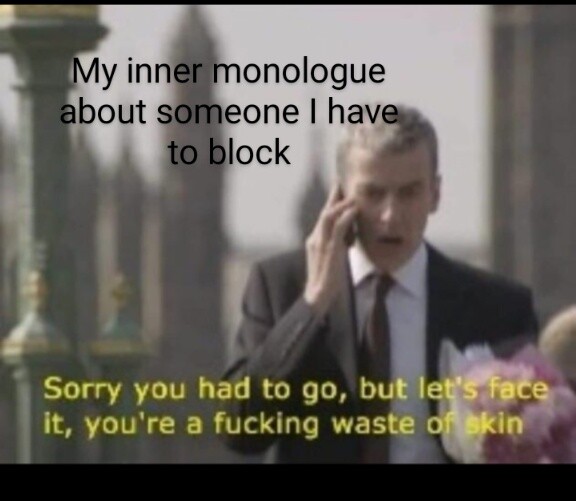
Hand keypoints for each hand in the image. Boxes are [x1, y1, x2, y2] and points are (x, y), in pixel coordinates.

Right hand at [303, 184, 356, 315]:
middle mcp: (315, 238)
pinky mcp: (329, 250)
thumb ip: (337, 244)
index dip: (332, 202)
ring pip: (328, 216)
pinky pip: (337, 228)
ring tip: (352, 196)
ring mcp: (321, 243)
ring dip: (341, 204)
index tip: (340, 189)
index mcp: (315, 239)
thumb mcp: (333, 257)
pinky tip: (354, 210)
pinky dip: (345, 217)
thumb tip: (348, 235)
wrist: (318, 295)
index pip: (324, 216)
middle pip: (324, 211)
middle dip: (334, 196)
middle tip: (342, 181)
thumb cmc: (327, 279)